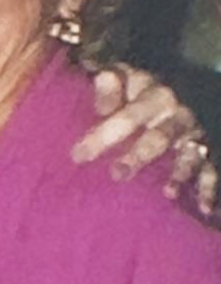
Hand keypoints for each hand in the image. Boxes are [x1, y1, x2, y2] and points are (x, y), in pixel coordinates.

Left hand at [71, 65, 216, 213]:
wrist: (194, 89)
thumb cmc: (147, 91)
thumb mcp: (132, 81)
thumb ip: (113, 86)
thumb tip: (99, 75)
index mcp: (153, 97)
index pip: (126, 117)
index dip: (103, 135)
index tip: (77, 156)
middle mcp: (176, 115)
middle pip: (158, 138)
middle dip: (139, 156)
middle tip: (118, 174)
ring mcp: (194, 134)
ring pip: (188, 155)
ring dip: (179, 173)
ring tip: (168, 193)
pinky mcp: (209, 149)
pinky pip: (211, 170)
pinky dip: (208, 189)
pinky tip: (203, 208)